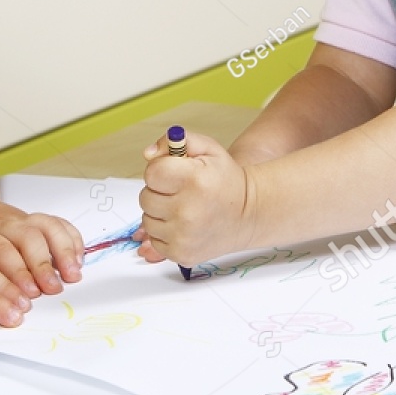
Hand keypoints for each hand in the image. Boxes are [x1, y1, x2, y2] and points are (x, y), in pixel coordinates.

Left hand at [0, 193, 83, 298]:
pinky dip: (70, 238)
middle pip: (27, 237)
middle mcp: (1, 224)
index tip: (26, 296)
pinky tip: (77, 258)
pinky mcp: (31, 219)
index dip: (15, 273)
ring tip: (72, 275)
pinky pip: (55, 222)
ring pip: (45, 227)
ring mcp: (19, 219)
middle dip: (42, 264)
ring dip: (62, 250)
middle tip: (51, 290)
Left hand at [136, 132, 257, 266]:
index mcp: (194, 180)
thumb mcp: (207, 149)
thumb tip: (148, 154)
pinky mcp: (181, 254)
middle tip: (179, 191)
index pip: (152, 172)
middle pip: (146, 197)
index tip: (174, 173)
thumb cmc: (226, 180)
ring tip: (182, 208)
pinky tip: (183, 224)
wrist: (249, 214)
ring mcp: (183, 236)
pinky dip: (164, 232)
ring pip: (147, 220)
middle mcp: (188, 210)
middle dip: (159, 191)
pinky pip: (154, 239)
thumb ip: (175, 141)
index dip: (160, 170)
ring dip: (159, 213)